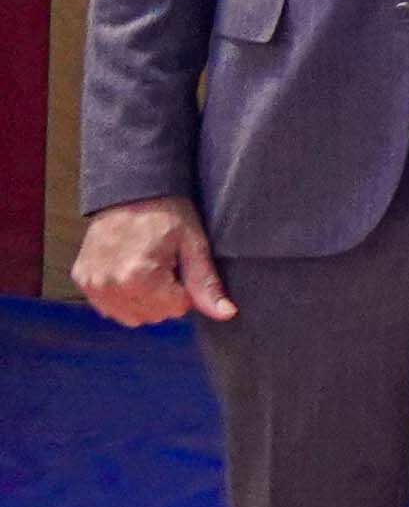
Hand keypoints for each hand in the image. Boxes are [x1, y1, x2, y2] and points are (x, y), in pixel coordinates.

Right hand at [74, 199, 233, 328]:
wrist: (130, 189)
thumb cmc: (166, 213)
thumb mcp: (194, 244)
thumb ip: (206, 283)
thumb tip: (227, 313)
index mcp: (138, 278)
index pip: (176, 309)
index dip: (184, 289)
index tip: (179, 264)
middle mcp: (110, 286)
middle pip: (153, 316)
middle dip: (165, 297)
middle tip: (164, 264)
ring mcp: (91, 284)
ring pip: (130, 317)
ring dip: (143, 301)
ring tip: (147, 268)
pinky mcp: (82, 279)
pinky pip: (107, 307)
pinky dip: (122, 297)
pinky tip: (129, 272)